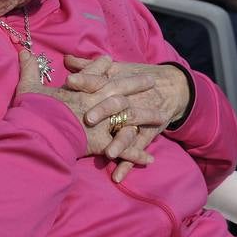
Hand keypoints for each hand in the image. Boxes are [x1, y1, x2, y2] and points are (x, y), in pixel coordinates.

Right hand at [15, 51, 163, 160]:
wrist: (38, 132)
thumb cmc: (33, 111)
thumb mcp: (28, 88)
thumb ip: (29, 69)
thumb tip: (23, 51)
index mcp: (79, 89)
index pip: (95, 73)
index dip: (103, 66)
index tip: (110, 59)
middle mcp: (95, 101)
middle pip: (120, 89)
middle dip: (136, 84)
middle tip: (151, 80)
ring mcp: (102, 122)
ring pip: (129, 116)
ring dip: (146, 116)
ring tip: (162, 115)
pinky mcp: (102, 143)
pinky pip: (123, 149)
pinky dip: (136, 154)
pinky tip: (150, 159)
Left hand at [64, 54, 190, 181]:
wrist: (168, 86)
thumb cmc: (133, 78)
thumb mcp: (113, 71)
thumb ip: (89, 68)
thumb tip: (68, 59)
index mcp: (117, 83)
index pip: (99, 79)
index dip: (85, 79)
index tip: (70, 81)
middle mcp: (128, 100)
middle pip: (115, 104)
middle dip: (103, 111)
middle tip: (88, 118)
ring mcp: (138, 118)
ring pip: (128, 130)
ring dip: (119, 143)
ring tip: (109, 153)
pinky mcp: (146, 134)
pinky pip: (136, 150)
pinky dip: (128, 164)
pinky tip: (117, 177)